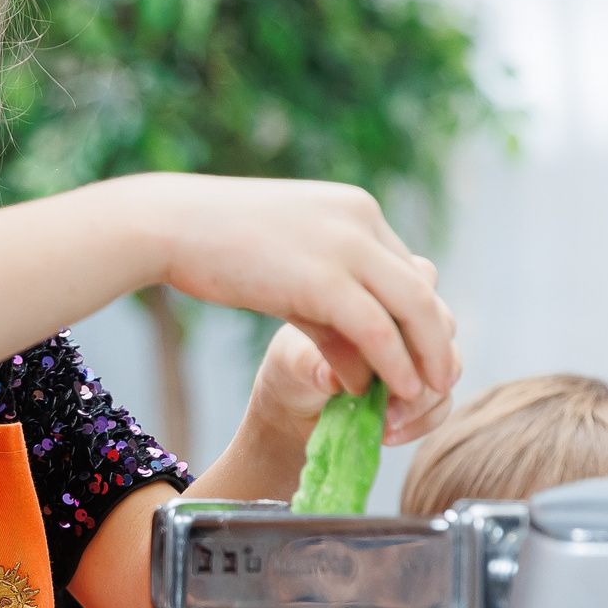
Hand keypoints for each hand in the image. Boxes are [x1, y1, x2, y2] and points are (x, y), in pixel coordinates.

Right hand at [129, 175, 458, 437]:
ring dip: (426, 358)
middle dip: (435, 342)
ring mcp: (347, 245)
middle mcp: (362, 221)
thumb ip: (325, 307)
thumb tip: (356, 356)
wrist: (168, 223)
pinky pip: (377, 328)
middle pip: (424, 289)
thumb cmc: (214, 244)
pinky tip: (395, 392)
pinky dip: (394, 364)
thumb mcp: (286, 271)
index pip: (408, 271)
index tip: (413, 359)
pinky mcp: (324, 276)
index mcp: (355, 211)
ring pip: (414, 308)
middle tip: (439, 383)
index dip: (416, 321)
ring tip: (424, 396)